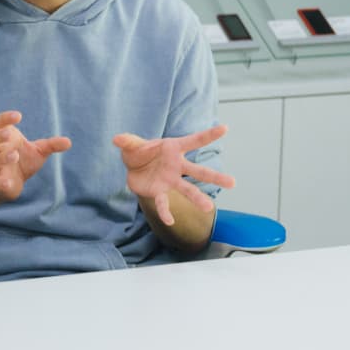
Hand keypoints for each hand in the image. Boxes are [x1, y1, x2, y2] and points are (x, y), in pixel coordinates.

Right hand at [0, 111, 71, 202]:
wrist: (10, 186)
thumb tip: (69, 142)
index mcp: (7, 139)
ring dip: (2, 157)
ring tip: (15, 155)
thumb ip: (51, 145)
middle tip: (9, 134)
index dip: (5, 118)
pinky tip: (7, 183)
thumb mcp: (39, 152)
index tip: (18, 116)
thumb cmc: (23, 163)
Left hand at [112, 125, 236, 224]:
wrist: (133, 167)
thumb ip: (128, 142)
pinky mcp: (160, 191)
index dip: (208, 135)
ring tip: (209, 208)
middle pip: (199, 171)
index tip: (225, 128)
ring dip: (197, 199)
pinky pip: (164, 202)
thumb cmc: (139, 151)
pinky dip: (165, 212)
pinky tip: (169, 221)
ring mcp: (170, 180)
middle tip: (233, 183)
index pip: (193, 141)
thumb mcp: (132, 144)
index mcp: (173, 148)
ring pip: (187, 190)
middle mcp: (176, 165)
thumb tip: (117, 139)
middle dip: (215, 177)